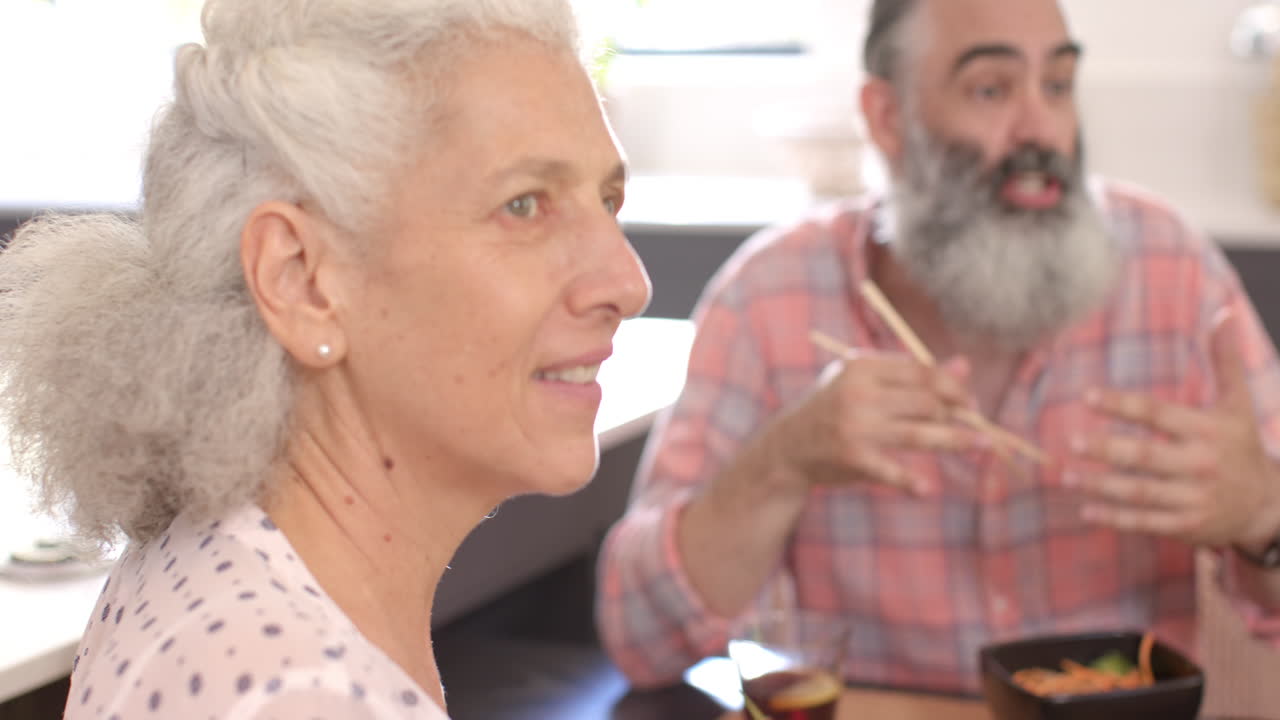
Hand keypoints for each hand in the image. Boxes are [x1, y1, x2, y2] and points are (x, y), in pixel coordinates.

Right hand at [767, 351, 983, 496]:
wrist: (786, 447)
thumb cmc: (833, 409)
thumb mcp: (865, 382)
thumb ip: (911, 374)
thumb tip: (964, 365)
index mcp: (862, 367)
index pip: (921, 373)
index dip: (953, 386)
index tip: (970, 401)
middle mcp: (860, 394)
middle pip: (926, 402)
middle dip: (957, 415)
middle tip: (977, 427)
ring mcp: (856, 427)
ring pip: (919, 434)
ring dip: (956, 441)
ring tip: (984, 446)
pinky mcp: (853, 458)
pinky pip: (892, 471)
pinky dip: (911, 482)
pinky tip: (927, 490)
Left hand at [1067, 313, 1279, 547]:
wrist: (1267, 505)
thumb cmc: (1241, 446)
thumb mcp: (1237, 404)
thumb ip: (1225, 361)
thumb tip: (1224, 313)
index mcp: (1207, 431)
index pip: (1158, 414)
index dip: (1122, 404)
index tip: (1087, 395)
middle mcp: (1200, 464)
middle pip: (1146, 457)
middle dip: (1108, 450)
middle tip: (1071, 442)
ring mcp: (1193, 498)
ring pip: (1140, 492)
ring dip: (1101, 486)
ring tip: (1066, 476)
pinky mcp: (1187, 526)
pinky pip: (1146, 522)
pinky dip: (1115, 518)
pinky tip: (1086, 510)